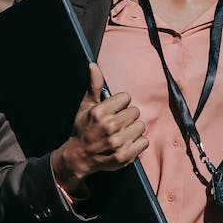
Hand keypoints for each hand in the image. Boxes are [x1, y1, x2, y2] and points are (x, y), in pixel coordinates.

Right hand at [50, 63, 147, 193]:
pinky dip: (138, 143)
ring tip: (121, 134)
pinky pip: (144, 142)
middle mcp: (110, 127)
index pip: (126, 97)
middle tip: (116, 124)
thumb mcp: (85, 106)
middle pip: (135, 111)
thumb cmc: (83, 129)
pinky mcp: (125, 156)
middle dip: (127, 117)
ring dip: (133, 130)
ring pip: (141, 126)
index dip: (120, 104)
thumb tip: (93, 65)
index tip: (113, 111)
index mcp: (100, 112)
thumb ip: (94, 85)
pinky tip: (126, 144)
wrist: (78, 157)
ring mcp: (118, 143)